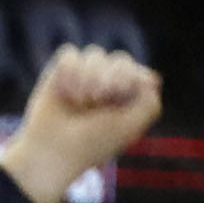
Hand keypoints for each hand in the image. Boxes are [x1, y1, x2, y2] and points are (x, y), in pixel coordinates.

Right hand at [3, 45, 157, 202]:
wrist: (52, 150)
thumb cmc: (91, 144)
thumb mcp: (128, 128)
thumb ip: (149, 105)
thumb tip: (151, 79)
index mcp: (128, 101)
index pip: (140, 73)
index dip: (131, 78)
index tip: (119, 94)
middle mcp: (109, 86)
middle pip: (121, 59)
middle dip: (109, 77)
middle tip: (96, 99)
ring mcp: (86, 76)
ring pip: (96, 53)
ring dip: (87, 77)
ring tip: (78, 101)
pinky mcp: (62, 71)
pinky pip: (70, 53)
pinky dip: (68, 71)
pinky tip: (64, 92)